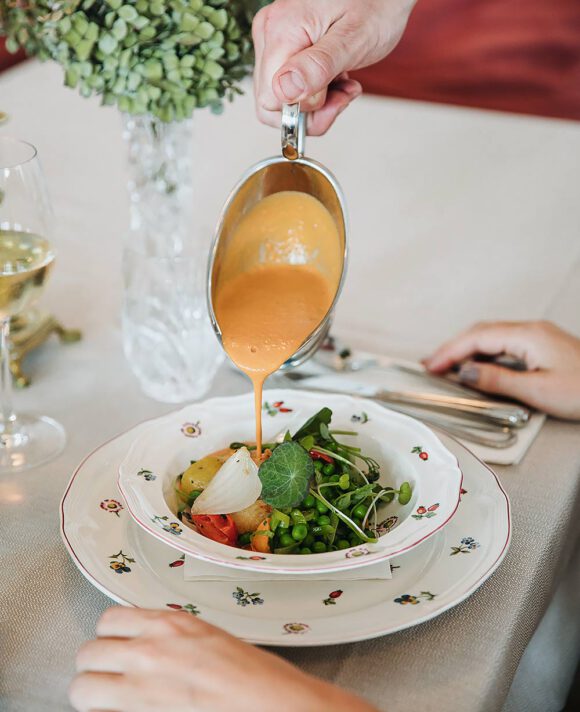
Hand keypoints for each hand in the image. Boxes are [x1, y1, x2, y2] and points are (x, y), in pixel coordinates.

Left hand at [70, 607, 377, 711]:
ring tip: (108, 702)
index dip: (109, 639)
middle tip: (108, 680)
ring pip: (82, 687)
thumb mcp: (210, 642)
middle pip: (88, 653)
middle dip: (95, 668)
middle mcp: (151, 650)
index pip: (109, 620)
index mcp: (171, 625)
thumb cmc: (255, 680)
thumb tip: (148, 651)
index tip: (114, 649)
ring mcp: (143, 686)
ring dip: (92, 695)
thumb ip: (173, 642)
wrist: (274, 704)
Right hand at [252, 0, 415, 134]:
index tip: (334, 98)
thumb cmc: (376, 5)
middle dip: (310, 110)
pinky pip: (288, 86)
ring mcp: (274, 39)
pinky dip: (314, 92)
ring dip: (315, 102)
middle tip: (342, 95)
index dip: (303, 109)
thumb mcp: (353, 40)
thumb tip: (285, 91)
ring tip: (343, 83)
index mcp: (281, 30)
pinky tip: (336, 77)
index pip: (271, 100)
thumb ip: (318, 66)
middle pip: (272, 103)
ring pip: (280, 98)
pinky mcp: (284, 46)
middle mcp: (270, 33)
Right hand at [423, 321, 579, 419]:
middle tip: (431, 365)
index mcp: (527, 335)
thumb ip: (497, 380)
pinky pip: (503, 343)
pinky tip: (476, 365)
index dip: (449, 352)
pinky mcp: (542, 346)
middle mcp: (530, 330)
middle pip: (481, 332)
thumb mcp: (537, 391)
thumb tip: (464, 372)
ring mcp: (537, 336)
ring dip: (466, 349)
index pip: (476, 338)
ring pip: (491, 336)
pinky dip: (483, 352)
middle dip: (453, 347)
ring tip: (446, 365)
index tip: (430, 366)